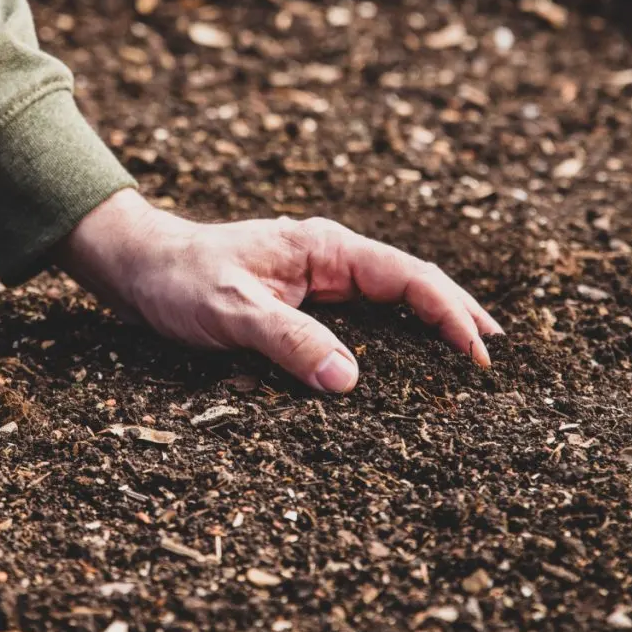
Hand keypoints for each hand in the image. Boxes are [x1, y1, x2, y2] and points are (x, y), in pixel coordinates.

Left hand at [53, 189, 501, 392]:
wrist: (138, 271)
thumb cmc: (179, 281)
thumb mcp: (232, 311)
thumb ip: (288, 341)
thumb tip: (348, 382)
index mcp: (324, 250)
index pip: (407, 277)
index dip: (448, 313)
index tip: (477, 353)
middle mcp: (328, 262)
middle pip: (410, 284)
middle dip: (453, 313)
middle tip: (492, 351)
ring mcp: (315, 282)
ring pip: (387, 302)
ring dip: (426, 325)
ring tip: (463, 354)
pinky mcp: (298, 304)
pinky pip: (358, 319)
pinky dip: (389, 337)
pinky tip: (400, 362)